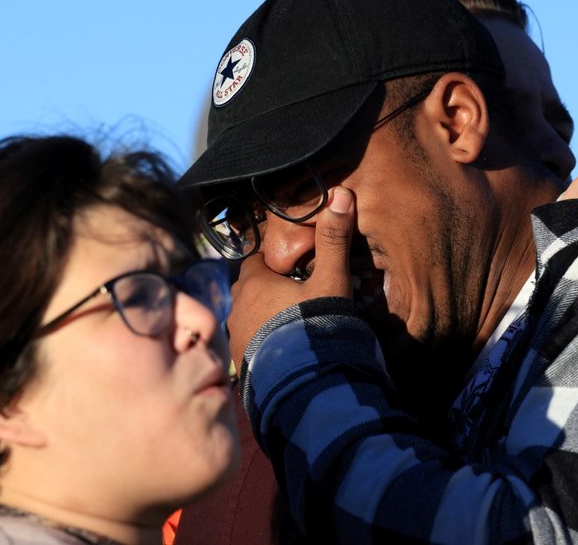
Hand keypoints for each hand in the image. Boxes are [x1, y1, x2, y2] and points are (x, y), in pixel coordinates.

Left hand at [227, 187, 355, 363]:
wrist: (305, 383)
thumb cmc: (315, 325)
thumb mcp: (331, 280)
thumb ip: (334, 240)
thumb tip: (341, 194)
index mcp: (254, 283)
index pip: (258, 262)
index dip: (277, 264)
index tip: (296, 271)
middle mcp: (237, 307)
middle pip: (251, 290)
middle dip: (268, 291)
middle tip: (296, 299)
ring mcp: (236, 338)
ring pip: (249, 318)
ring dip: (265, 319)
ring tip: (292, 327)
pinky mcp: (240, 364)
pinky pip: (250, 345)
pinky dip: (264, 344)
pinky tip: (286, 351)